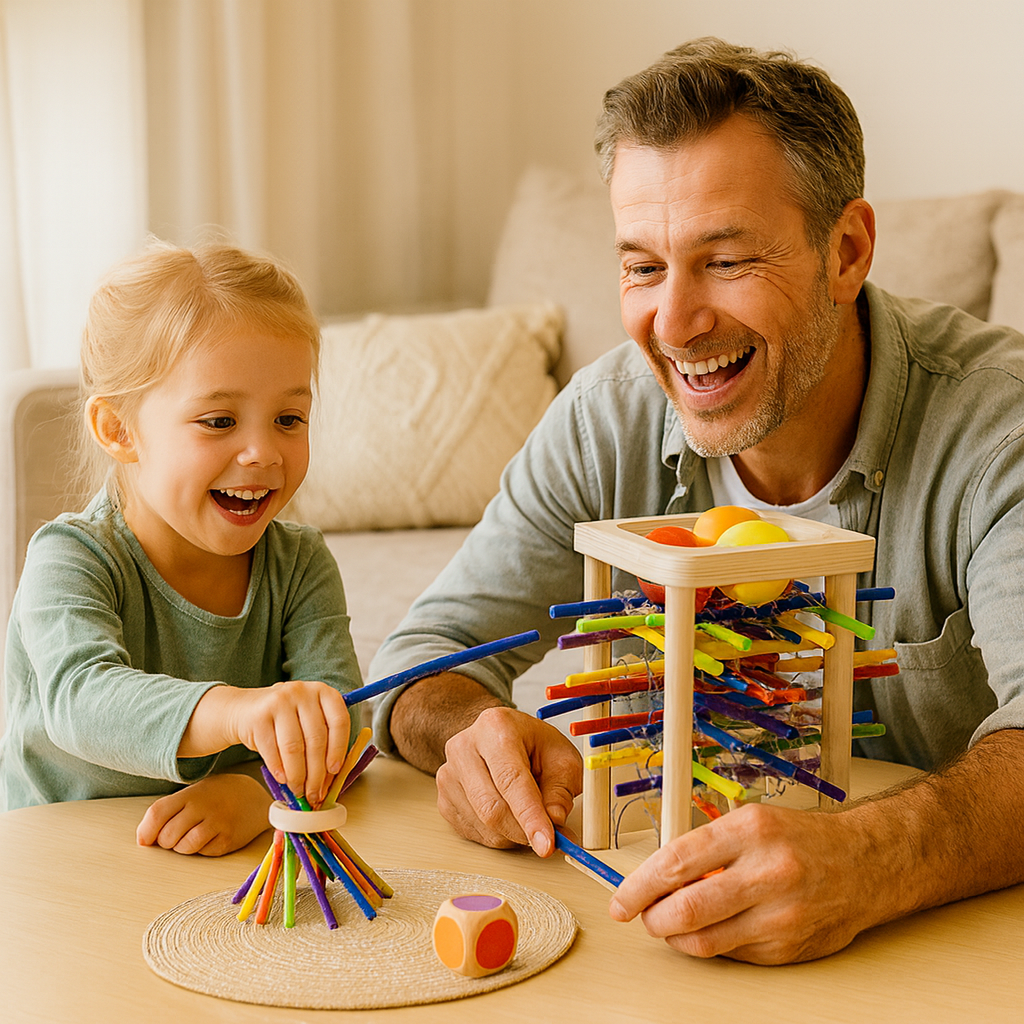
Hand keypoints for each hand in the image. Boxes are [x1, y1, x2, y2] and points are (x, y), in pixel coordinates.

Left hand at [136, 773, 270, 855]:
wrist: (256, 796)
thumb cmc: (219, 795)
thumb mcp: (196, 791)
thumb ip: (172, 808)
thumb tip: (144, 837)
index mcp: (191, 793)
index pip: (157, 814)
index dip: (146, 831)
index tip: (145, 840)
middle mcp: (204, 807)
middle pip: (167, 836)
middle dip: (166, 841)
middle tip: (176, 835)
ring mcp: (217, 824)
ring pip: (184, 848)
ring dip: (182, 847)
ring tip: (193, 836)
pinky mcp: (228, 840)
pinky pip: (203, 853)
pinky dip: (201, 850)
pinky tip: (211, 837)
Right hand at [181, 680, 350, 805]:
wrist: (243, 709)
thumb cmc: (285, 719)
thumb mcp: (307, 720)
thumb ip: (323, 741)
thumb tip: (329, 779)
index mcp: (323, 692)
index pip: (339, 721)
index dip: (339, 749)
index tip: (334, 771)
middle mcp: (302, 692)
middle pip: (316, 739)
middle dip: (316, 772)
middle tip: (314, 792)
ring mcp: (279, 701)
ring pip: (294, 747)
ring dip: (297, 775)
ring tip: (298, 790)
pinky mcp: (259, 716)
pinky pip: (272, 749)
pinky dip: (279, 769)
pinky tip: (283, 779)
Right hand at [435, 706, 582, 855]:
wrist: (502, 738)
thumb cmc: (532, 745)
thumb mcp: (562, 759)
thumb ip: (560, 791)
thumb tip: (554, 821)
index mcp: (495, 727)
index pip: (511, 780)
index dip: (530, 817)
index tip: (547, 844)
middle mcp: (464, 747)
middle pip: (491, 808)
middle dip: (524, 832)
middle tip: (549, 838)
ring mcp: (449, 774)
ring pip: (484, 825)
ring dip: (514, 835)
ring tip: (530, 816)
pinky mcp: (444, 798)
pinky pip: (474, 832)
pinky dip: (499, 836)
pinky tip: (510, 817)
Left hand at [608, 802, 875, 963]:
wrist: (864, 864)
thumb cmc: (800, 840)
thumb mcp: (750, 822)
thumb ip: (705, 848)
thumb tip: (656, 878)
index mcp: (750, 831)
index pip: (676, 862)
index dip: (639, 886)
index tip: (621, 899)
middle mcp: (767, 873)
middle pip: (686, 909)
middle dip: (652, 918)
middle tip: (641, 916)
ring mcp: (780, 915)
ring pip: (706, 941)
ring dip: (676, 938)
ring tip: (671, 924)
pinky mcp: (789, 948)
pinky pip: (732, 954)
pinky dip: (712, 945)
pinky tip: (713, 929)